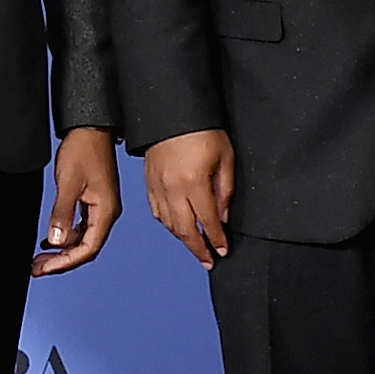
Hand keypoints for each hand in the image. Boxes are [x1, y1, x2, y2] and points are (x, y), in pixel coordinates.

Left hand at [34, 129, 121, 275]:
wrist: (92, 130)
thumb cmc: (84, 151)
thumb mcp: (68, 183)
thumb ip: (62, 213)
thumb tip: (56, 241)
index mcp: (106, 211)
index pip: (88, 249)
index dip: (66, 262)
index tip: (45, 268)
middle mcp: (106, 213)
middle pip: (86, 249)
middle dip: (62, 261)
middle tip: (37, 269)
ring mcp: (101, 208)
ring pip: (82, 240)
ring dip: (62, 251)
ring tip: (40, 258)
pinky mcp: (94, 202)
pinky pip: (81, 228)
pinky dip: (65, 237)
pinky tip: (50, 240)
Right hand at [143, 130, 236, 267]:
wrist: (171, 112)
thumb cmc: (202, 130)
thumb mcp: (226, 156)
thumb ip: (225, 189)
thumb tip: (223, 216)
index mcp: (194, 183)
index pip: (208, 221)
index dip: (216, 239)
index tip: (223, 250)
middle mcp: (173, 189)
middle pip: (185, 229)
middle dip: (198, 248)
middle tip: (208, 261)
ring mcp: (158, 186)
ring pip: (168, 223)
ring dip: (182, 239)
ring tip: (195, 248)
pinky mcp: (149, 182)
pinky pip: (156, 211)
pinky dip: (167, 224)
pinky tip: (176, 228)